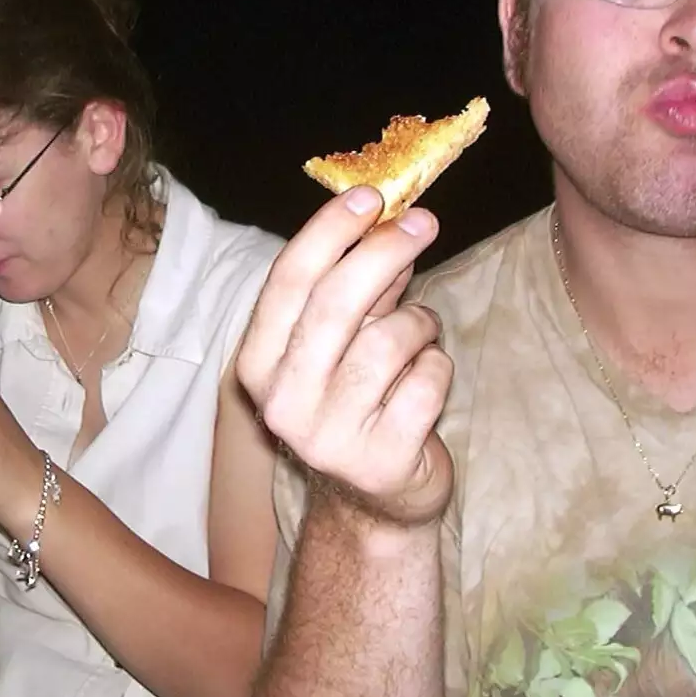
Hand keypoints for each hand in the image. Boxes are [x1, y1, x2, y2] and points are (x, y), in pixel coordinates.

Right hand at [237, 187, 453, 527]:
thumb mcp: (343, 340)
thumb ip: (357, 286)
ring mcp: (327, 436)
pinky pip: (427, 379)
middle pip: (336, 302)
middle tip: (424, 223)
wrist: (372, 500)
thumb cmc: (356, 400)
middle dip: (385, 251)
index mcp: (257, 363)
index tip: (370, 196)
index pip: (289, 280)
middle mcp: (282, 400)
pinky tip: (426, 379)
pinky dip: (437, 366)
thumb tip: (385, 215)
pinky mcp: (379, 460)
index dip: (330, 230)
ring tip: (420, 334)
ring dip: (419, 323)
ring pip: (389, 339)